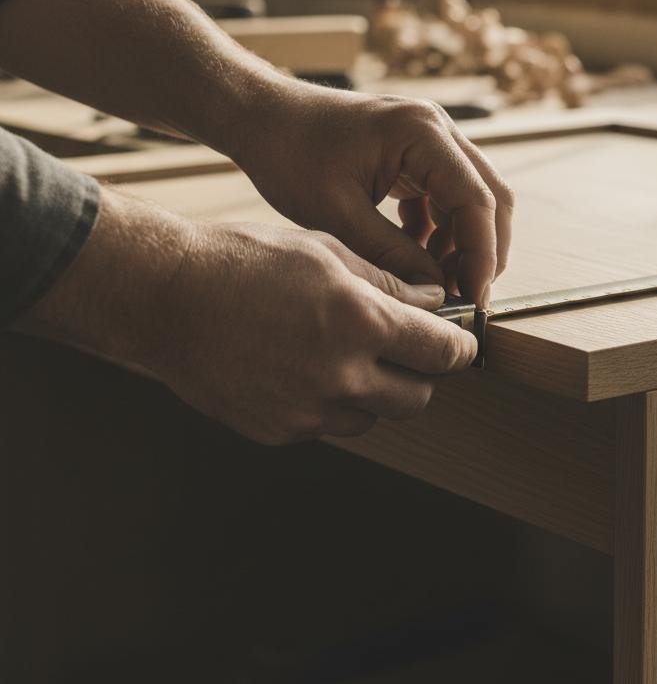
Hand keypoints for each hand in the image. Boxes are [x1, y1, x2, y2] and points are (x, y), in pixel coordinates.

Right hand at [20, 189, 477, 445]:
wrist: (166, 297)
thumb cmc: (243, 260)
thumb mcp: (325, 252)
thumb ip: (388, 283)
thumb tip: (434, 302)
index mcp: (359, 324)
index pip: (440, 352)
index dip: (459, 345)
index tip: (462, 341)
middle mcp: (339, 377)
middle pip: (417, 398)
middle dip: (422, 373)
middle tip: (410, 347)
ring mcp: (306, 412)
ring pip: (373, 416)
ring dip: (377, 391)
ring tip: (349, 353)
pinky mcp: (278, 431)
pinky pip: (327, 425)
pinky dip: (332, 402)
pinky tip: (308, 366)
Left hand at [233, 80, 513, 307]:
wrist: (262, 118)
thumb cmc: (290, 155)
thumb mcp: (337, 215)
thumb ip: (391, 254)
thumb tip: (436, 293)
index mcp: (421, 133)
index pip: (476, 200)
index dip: (481, 255)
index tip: (472, 300)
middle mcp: (436, 128)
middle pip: (489, 196)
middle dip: (483, 251)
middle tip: (467, 299)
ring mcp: (429, 138)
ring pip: (471, 198)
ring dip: (462, 243)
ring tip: (438, 286)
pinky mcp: (415, 153)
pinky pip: (445, 196)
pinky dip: (439, 231)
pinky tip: (416, 260)